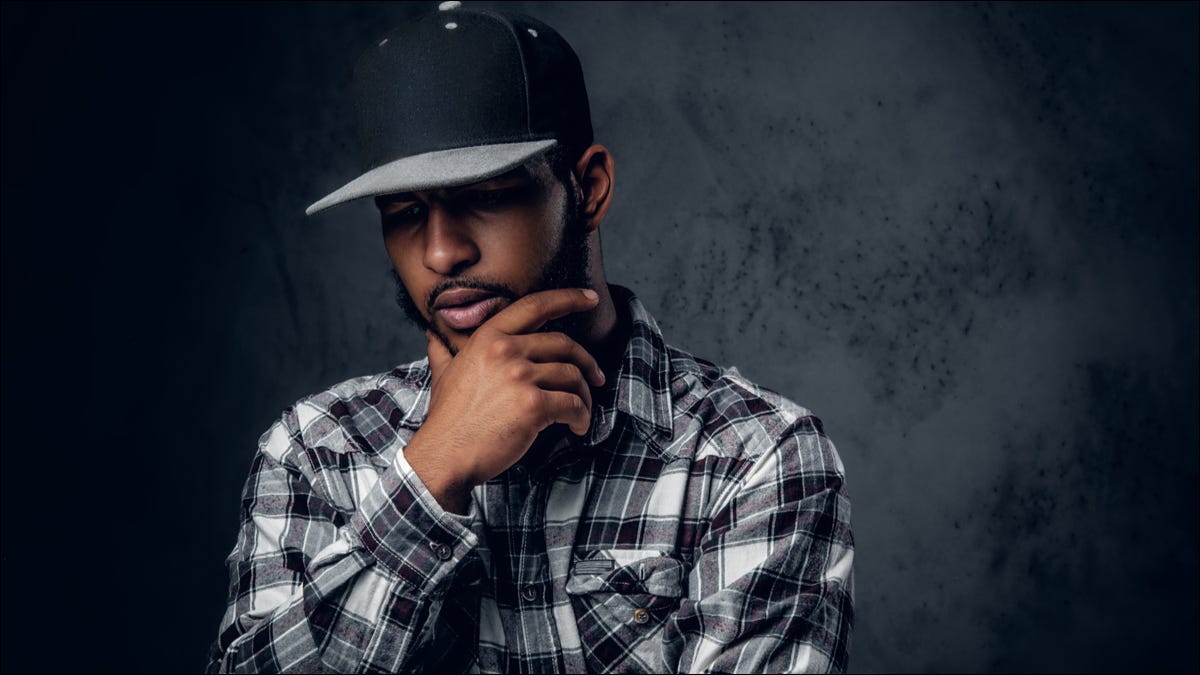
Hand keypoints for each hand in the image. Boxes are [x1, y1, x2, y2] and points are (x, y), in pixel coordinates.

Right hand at [403, 288, 604, 512]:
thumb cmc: (448, 419)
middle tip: (596, 378)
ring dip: (584, 396)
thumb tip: (433, 334)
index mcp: (488, 337)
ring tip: (580, 412)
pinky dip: (582, 417)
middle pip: (564, 344)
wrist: (445, 454)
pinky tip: (577, 427)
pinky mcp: (533, 406)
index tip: (590, 299)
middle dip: (586, 362)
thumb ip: (444, 350)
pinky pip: (573, 405)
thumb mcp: (443, 374)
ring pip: (572, 376)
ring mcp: (520, 377)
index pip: (535, 306)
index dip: (568, 298)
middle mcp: (505, 351)